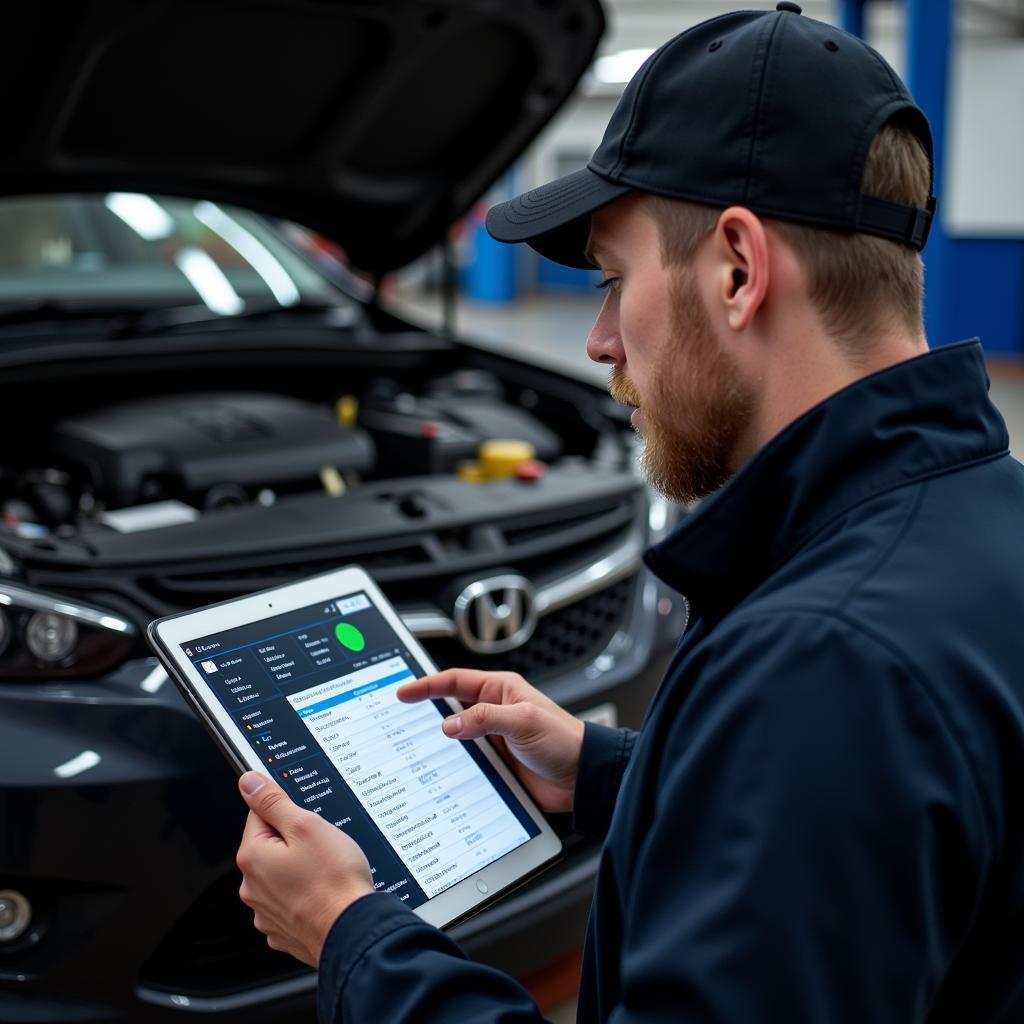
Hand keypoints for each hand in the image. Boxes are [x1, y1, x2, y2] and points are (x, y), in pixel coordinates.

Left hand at [235, 772, 374, 967]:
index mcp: (253, 856)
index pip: (260, 814)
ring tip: (326, 873)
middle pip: (271, 846)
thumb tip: (249, 782)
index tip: (306, 821)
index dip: (289, 812)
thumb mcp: (306, 826)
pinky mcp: (283, 930)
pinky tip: (323, 894)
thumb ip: (274, 802)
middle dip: (295, 842)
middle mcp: (252, 887)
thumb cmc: (334, 880)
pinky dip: (305, 895)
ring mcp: (266, 912)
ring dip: (300, 869)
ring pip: (281, 875)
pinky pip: (291, 901)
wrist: (352, 931)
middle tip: (322, 847)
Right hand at [396, 669, 584, 812]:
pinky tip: (438, 770)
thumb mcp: (523, 722)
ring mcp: (493, 737)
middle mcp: (494, 710)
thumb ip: (485, 719)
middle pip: (450, 706)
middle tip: (399, 717)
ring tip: (411, 745)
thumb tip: (449, 724)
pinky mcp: (495, 762)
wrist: (582, 777)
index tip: (403, 692)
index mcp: (501, 689)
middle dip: (425, 710)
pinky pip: (465, 759)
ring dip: (437, 741)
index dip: (426, 685)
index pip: (455, 681)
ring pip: (455, 735)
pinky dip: (450, 762)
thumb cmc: (563, 741)